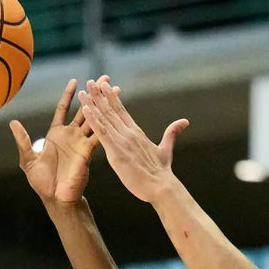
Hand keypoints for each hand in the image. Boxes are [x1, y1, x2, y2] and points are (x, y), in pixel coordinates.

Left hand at [10, 78, 101, 204]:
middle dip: (93, 94)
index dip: (68, 95)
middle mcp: (71, 135)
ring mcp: (81, 143)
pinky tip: (110, 112)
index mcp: (56, 134)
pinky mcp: (87, 152)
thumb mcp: (28, 160)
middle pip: (83, 109)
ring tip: (113, 90)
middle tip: (103, 79)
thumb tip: (13, 123)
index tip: (75, 81)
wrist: (56, 199)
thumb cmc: (42, 182)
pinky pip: (96, 135)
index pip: (63, 109)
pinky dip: (103, 123)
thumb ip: (23, 141)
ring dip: (103, 105)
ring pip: (94, 118)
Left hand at [77, 79, 187, 202]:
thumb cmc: (162, 172)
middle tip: (90, 82)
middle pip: (111, 110)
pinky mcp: (116, 151)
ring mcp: (122, 141)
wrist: (161, 186)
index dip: (112, 97)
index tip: (105, 86)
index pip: (122, 111)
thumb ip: (171, 133)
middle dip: (99, 95)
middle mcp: (129, 133)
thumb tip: (185, 121)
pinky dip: (93, 120)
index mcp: (137, 132)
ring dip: (92, 104)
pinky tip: (85, 110)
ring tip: (83, 92)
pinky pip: (102, 133)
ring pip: (104, 118)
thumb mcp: (166, 149)